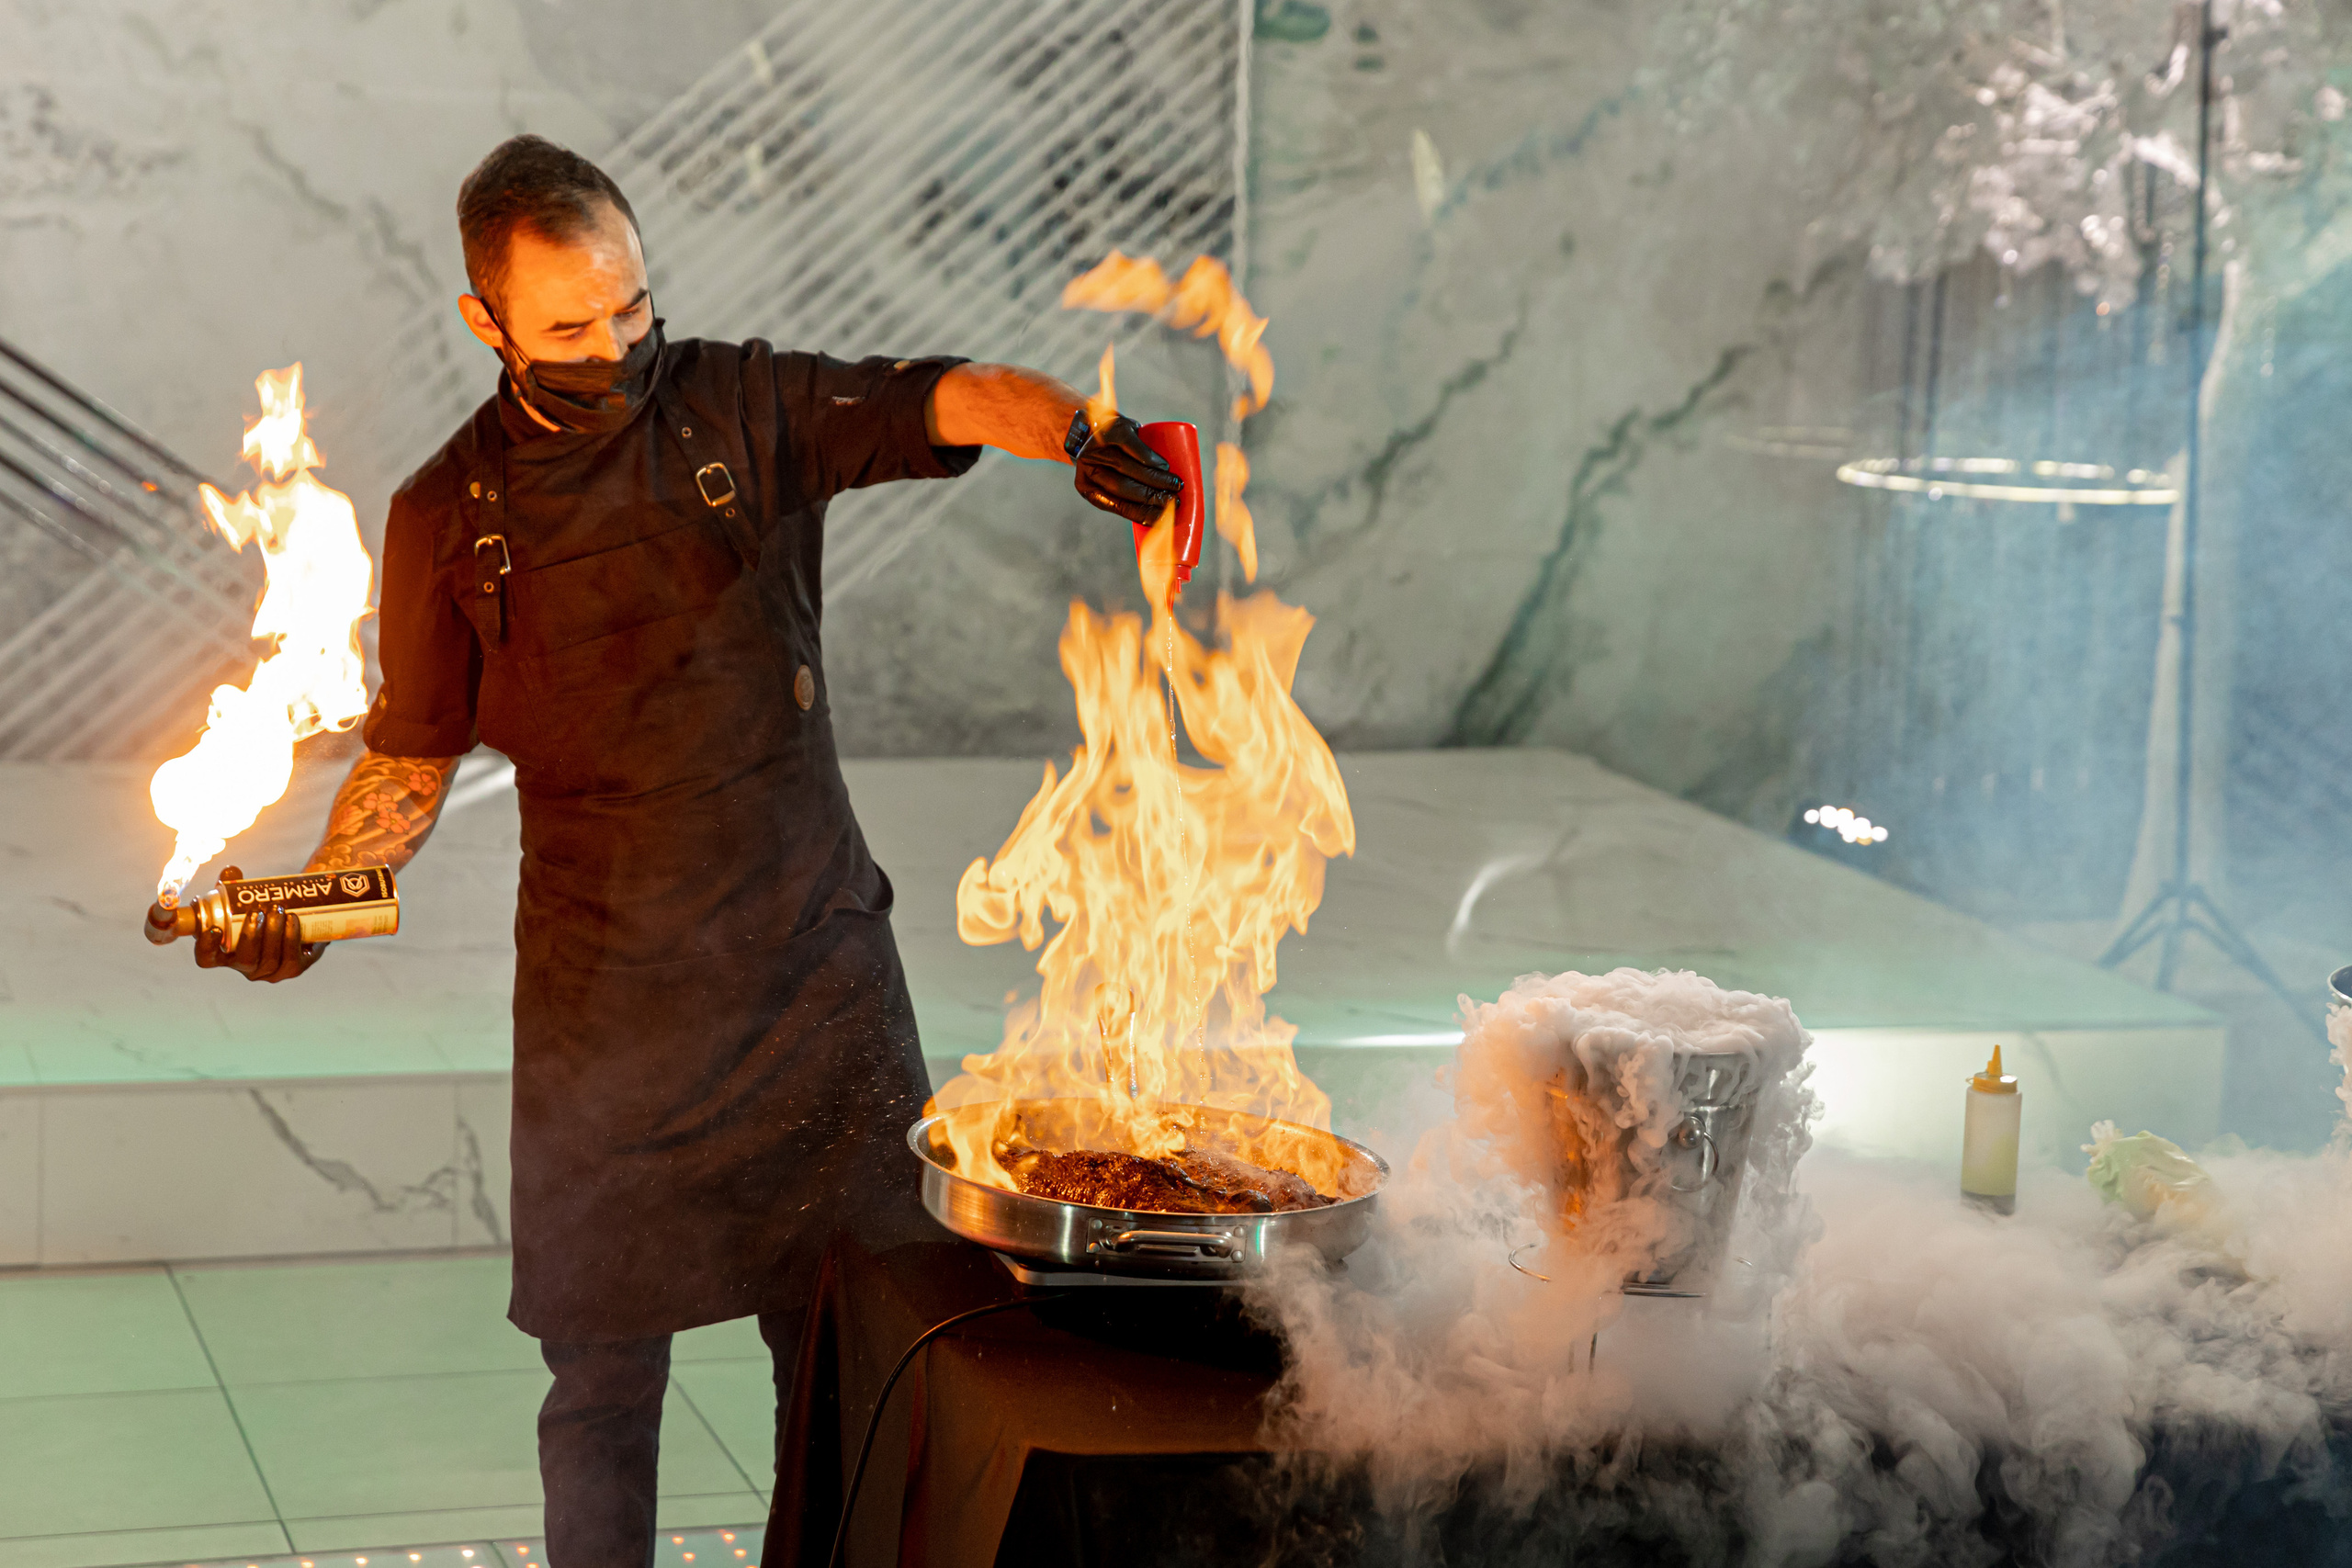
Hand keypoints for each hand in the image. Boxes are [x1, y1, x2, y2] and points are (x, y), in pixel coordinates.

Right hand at [192, 866, 324, 983]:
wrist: (302, 915)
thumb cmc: (263, 909)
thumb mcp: (245, 897)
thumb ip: (234, 883)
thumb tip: (231, 871)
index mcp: (225, 953)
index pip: (207, 959)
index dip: (206, 947)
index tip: (215, 928)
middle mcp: (246, 966)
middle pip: (244, 960)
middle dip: (250, 936)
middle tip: (257, 912)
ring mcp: (270, 971)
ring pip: (269, 960)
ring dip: (273, 934)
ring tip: (278, 909)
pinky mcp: (293, 969)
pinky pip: (291, 960)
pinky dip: (291, 938)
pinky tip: (292, 920)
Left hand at [1066, 412, 1181, 525]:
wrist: (1097, 425)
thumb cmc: (1112, 459)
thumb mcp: (1113, 478)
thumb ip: (1128, 497)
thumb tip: (1162, 520)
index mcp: (1088, 489)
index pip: (1120, 507)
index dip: (1144, 513)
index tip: (1165, 518)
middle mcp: (1089, 468)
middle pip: (1123, 487)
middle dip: (1152, 496)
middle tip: (1175, 501)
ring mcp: (1098, 447)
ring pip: (1128, 467)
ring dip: (1155, 478)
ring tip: (1175, 484)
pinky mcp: (1112, 429)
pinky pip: (1132, 446)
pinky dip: (1149, 458)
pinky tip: (1163, 465)